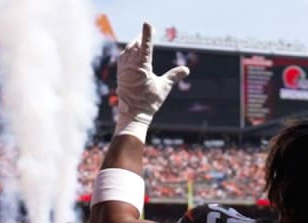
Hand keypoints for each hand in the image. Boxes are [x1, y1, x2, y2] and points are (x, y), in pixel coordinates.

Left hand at [115, 22, 190, 140]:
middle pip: (136, 45)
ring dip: (135, 43)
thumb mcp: (164, 87)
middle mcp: (131, 65)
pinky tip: (129, 50)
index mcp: (142, 67)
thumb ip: (174, 75)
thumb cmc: (149, 101)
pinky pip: (123, 56)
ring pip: (128, 49)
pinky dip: (127, 51)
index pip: (146, 46)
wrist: (133, 113)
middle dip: (142, 38)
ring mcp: (124, 68)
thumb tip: (186, 69)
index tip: (148, 24)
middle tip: (148, 31)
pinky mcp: (120, 72)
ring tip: (140, 39)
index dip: (147, 34)